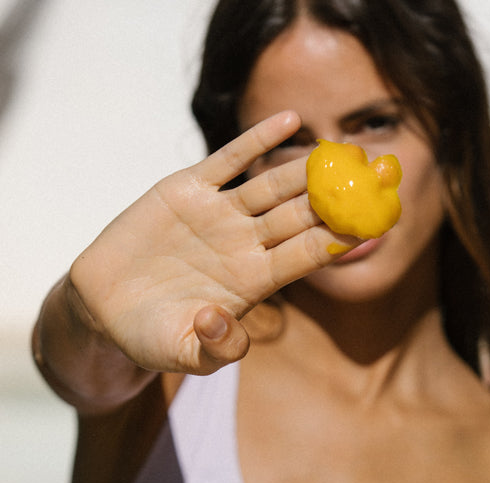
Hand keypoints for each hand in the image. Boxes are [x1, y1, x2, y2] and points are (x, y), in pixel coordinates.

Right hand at [69, 111, 356, 374]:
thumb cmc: (151, 335)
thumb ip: (214, 347)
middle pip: (303, 215)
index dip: (341, 238)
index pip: (308, 254)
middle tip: (381, 176)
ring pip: (273, 185)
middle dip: (340, 198)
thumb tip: (220, 320)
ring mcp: (222, 214)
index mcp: (255, 281)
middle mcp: (247, 243)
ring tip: (343, 149)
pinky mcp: (190, 191)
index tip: (376, 221)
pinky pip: (229, 160)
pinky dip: (257, 139)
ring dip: (307, 168)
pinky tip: (290, 120)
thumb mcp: (183, 353)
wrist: (106, 307)